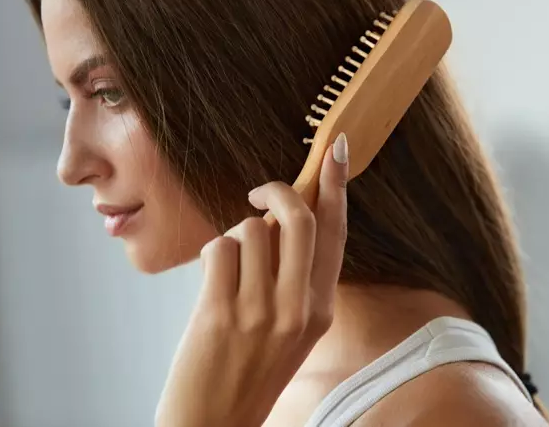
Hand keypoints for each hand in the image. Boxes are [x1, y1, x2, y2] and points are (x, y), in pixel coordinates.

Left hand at [155, 133, 349, 426]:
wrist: (214, 424)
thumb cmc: (249, 370)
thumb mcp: (291, 327)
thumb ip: (293, 277)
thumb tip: (277, 217)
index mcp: (321, 309)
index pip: (336, 234)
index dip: (336, 187)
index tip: (335, 149)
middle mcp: (299, 308)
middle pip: (299, 218)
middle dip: (276, 190)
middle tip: (258, 193)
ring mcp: (262, 312)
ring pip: (251, 231)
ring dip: (234, 237)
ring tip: (228, 269)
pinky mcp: (221, 314)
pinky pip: (220, 249)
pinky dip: (213, 254)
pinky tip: (212, 282)